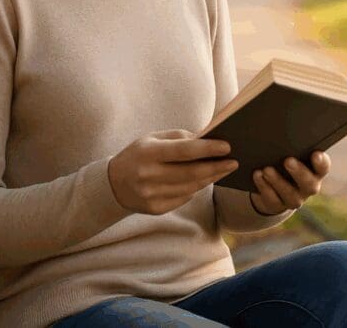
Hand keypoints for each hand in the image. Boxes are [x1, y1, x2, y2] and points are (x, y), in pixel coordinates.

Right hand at [108, 129, 237, 214]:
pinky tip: (202, 180)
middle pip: (192, 173)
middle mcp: (149, 175)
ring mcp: (152, 195)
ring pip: (191, 188)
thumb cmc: (138, 155)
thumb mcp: (151, 139)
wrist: (113, 184)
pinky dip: (195, 189)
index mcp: (148, 153)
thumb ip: (178, 138)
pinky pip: (184, 199)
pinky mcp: (155, 209)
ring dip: (210, 178)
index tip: (227, 147)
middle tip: (233, 162)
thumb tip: (207, 139)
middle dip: (216, 167)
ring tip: (223, 170)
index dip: (207, 149)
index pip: (183, 151)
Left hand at [250, 151, 331, 214]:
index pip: (323, 167)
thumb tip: (278, 127)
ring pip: (290, 194)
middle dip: (299, 172)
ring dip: (278, 181)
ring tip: (267, 169)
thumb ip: (289, 145)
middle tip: (288, 160)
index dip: (321, 162)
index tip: (316, 154)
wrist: (271, 186)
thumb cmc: (282, 161)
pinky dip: (264, 187)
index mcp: (314, 172)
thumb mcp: (287, 153)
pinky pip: (272, 199)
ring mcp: (294, 198)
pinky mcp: (278, 205)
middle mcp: (308, 187)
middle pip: (309, 183)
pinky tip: (257, 175)